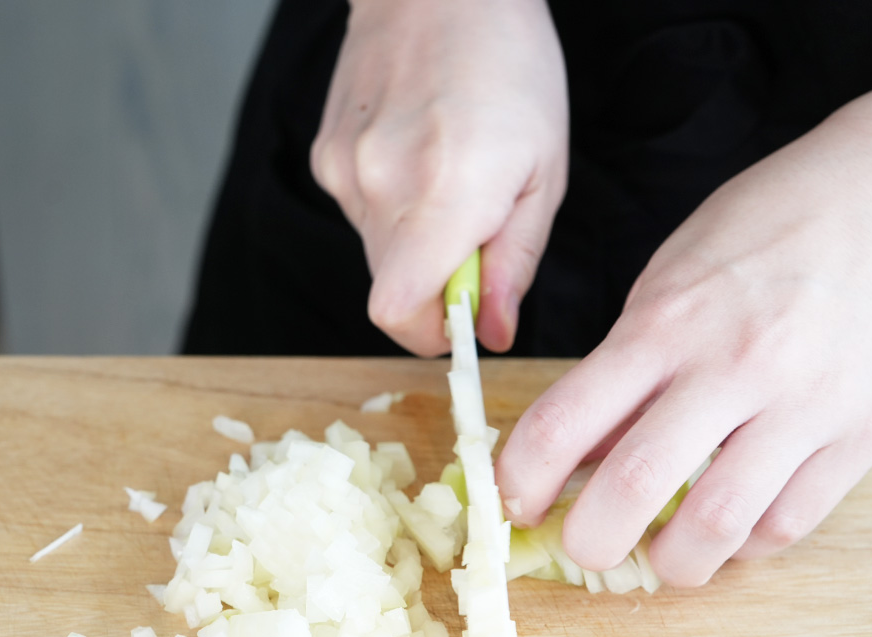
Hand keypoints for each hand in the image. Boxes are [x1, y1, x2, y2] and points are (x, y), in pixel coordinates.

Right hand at [311, 0, 567, 355]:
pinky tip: (416, 155)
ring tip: (446, 176)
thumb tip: (495, 334)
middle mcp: (382, 186)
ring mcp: (345, 171)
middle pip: (391, 290)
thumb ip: (516, 263)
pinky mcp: (326, 158)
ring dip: (413, 240)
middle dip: (433, 283)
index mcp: (446, 193)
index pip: (398, 313)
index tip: (461, 318)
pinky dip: (390, 206)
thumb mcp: (544, 173)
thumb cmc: (511, 67)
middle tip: (473, 231)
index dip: (428, 333)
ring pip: (376, 253)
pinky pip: (361, 214)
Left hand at [496, 62, 871, 585]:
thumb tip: (577, 462)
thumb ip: (621, 375)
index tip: (518, 502)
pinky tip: (727, 528)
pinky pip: (787, 524)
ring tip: (660, 554)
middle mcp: (731, 365)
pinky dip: (743, 545)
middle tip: (586, 546)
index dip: (521, 481)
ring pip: (719, 525)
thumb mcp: (663, 287)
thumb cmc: (755, 238)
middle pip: (635, 486)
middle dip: (590, 541)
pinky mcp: (859, 434)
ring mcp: (803, 403)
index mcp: (663, 324)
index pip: (563, 422)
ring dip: (672, 562)